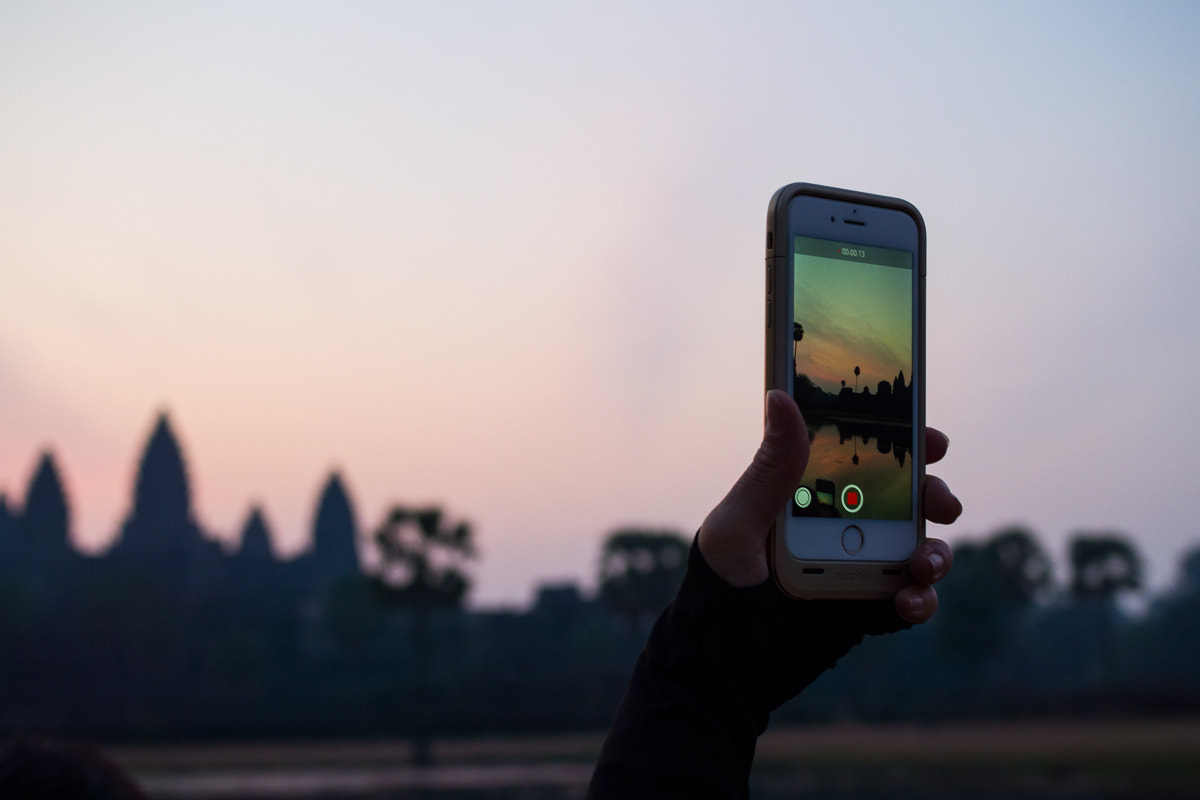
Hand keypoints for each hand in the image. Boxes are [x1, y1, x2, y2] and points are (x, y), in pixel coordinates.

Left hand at [698, 389, 961, 622]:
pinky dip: (921, 600)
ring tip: (922, 563)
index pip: (861, 456)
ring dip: (935, 550)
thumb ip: (768, 470)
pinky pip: (910, 600)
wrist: (721, 666)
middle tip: (939, 501)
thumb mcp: (737, 525)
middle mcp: (839, 526)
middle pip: (904, 499)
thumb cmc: (716, 586)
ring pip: (917, 548)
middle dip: (933, 495)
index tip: (929, 438)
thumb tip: (781, 398)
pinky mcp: (867, 611)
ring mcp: (857, 568)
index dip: (901, 442)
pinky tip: (907, 602)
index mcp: (808, 494)